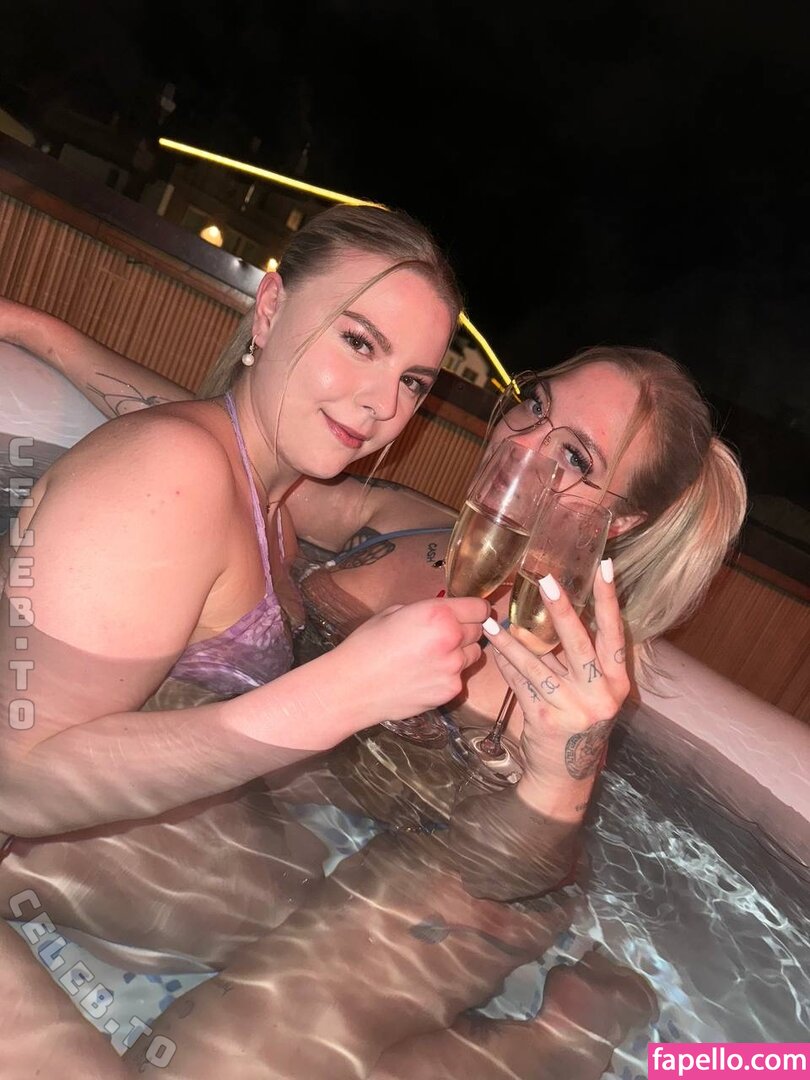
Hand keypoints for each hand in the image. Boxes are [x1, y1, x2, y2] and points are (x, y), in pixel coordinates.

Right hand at [336, 596, 488, 727]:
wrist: (352, 686)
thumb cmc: (366, 646)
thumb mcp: (394, 612)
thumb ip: (426, 610)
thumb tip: (442, 612)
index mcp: (438, 614)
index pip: (479, 608)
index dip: (474, 609)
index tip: (468, 612)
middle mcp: (451, 639)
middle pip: (479, 630)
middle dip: (466, 629)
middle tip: (443, 634)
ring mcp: (453, 667)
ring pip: (473, 654)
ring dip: (460, 652)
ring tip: (433, 656)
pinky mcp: (450, 690)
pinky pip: (460, 677)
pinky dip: (449, 674)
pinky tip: (425, 675)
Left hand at [482, 560, 629, 784]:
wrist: (566, 771)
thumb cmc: (579, 718)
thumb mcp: (594, 690)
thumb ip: (583, 657)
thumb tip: (560, 608)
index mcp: (617, 681)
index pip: (615, 633)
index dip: (609, 599)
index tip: (604, 566)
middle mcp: (600, 694)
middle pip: (580, 644)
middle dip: (561, 610)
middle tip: (546, 580)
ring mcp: (572, 708)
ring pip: (538, 664)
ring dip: (512, 641)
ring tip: (491, 621)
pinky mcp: (544, 718)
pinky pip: (519, 683)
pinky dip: (505, 664)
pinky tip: (492, 648)